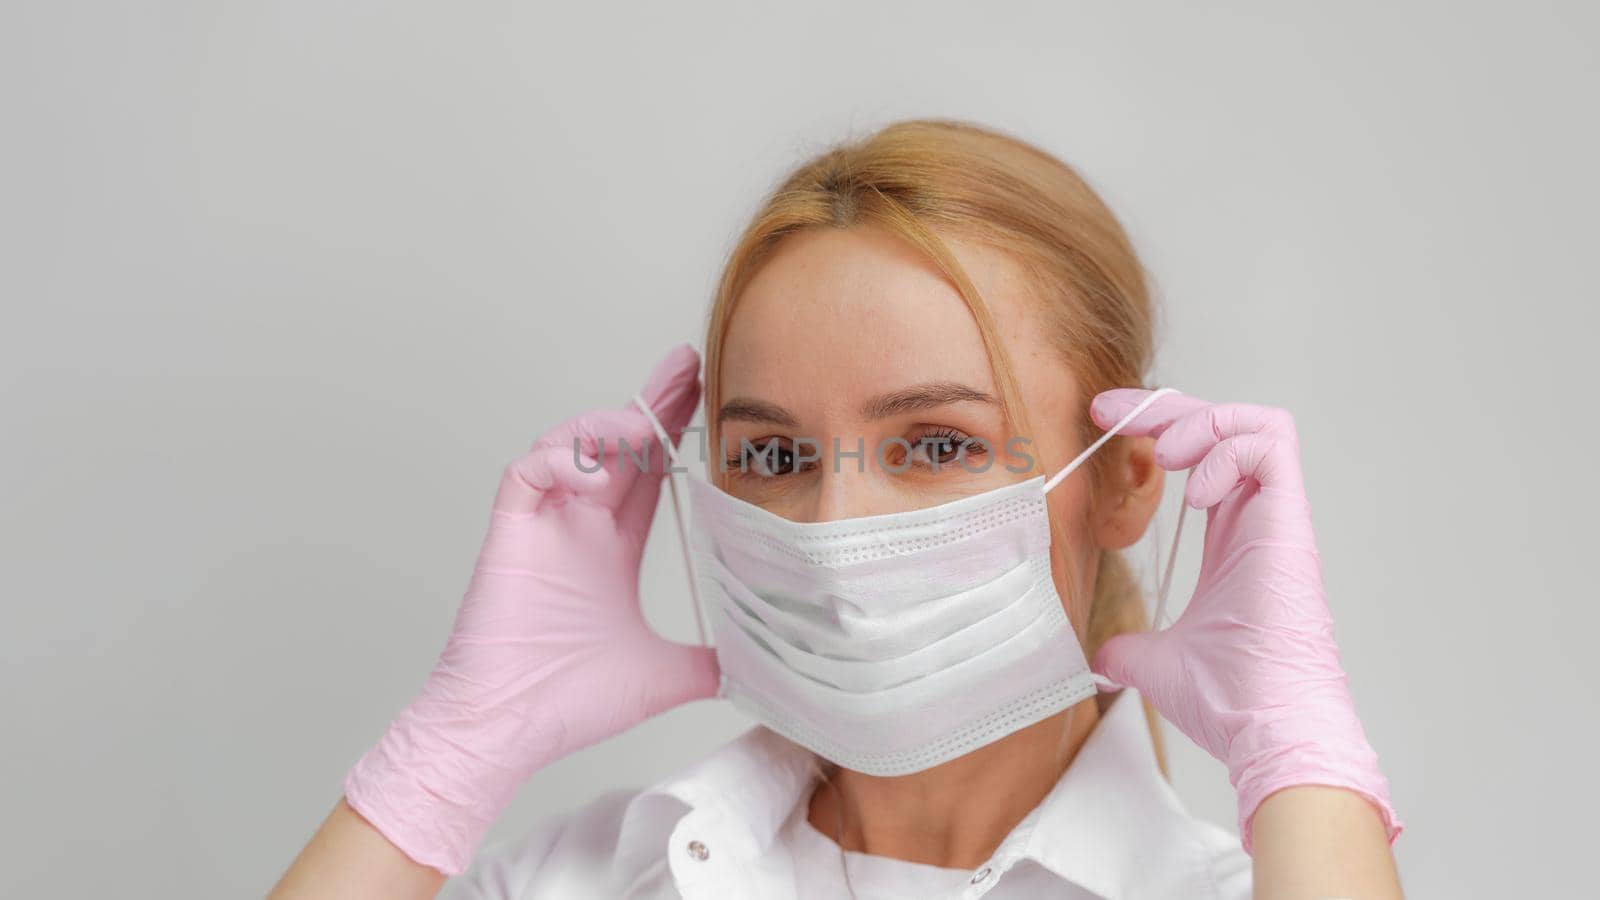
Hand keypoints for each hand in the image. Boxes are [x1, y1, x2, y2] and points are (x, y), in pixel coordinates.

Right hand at [343, 344, 719, 874]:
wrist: (505, 731)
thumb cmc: (566, 705)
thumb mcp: (663, 677)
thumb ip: (710, 663)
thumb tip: (766, 667)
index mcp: (611, 548)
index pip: (648, 475)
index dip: (675, 434)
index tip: (708, 396)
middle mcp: (577, 527)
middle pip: (617, 445)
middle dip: (653, 402)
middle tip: (690, 363)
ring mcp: (543, 526)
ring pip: (569, 445)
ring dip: (609, 428)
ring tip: (645, 424)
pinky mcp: (510, 532)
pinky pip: (529, 471)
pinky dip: (560, 460)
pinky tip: (593, 473)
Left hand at [1087, 389, 1400, 850]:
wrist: (1270, 729)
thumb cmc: (1232, 701)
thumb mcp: (1155, 665)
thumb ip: (1128, 650)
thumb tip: (1099, 659)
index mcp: (1231, 541)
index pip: (1203, 458)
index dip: (1156, 429)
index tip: (1102, 423)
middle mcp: (1257, 521)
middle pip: (1227, 426)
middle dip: (1168, 407)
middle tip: (1110, 412)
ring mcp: (1277, 520)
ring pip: (1259, 422)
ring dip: (1202, 420)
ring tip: (1166, 455)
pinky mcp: (1291, 524)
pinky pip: (1272, 447)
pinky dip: (1227, 450)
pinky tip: (1197, 494)